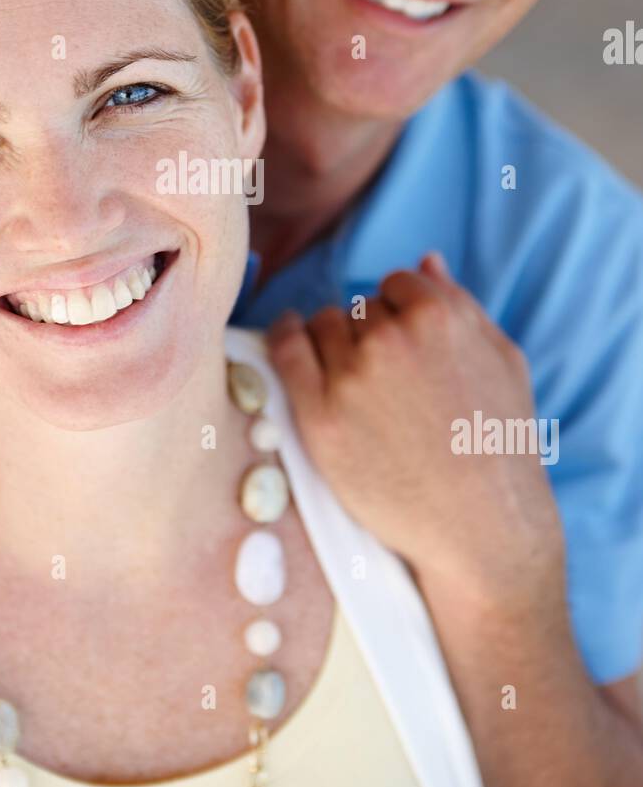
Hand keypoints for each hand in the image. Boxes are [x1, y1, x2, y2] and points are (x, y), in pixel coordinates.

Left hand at [266, 253, 564, 594]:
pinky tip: (289, 334)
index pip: (396, 283)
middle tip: (386, 376)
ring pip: (322, 325)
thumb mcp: (502, 361)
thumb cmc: (499, 444)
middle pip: (358, 307)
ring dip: (332, 340)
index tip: (402, 338)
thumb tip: (426, 260)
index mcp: (438, 317)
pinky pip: (285, 350)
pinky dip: (284, 334)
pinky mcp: (319, 416)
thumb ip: (463, 304)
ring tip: (356, 380)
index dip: (398, 309)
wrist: (481, 527)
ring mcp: (350, 377)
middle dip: (368, 330)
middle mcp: (389, 339)